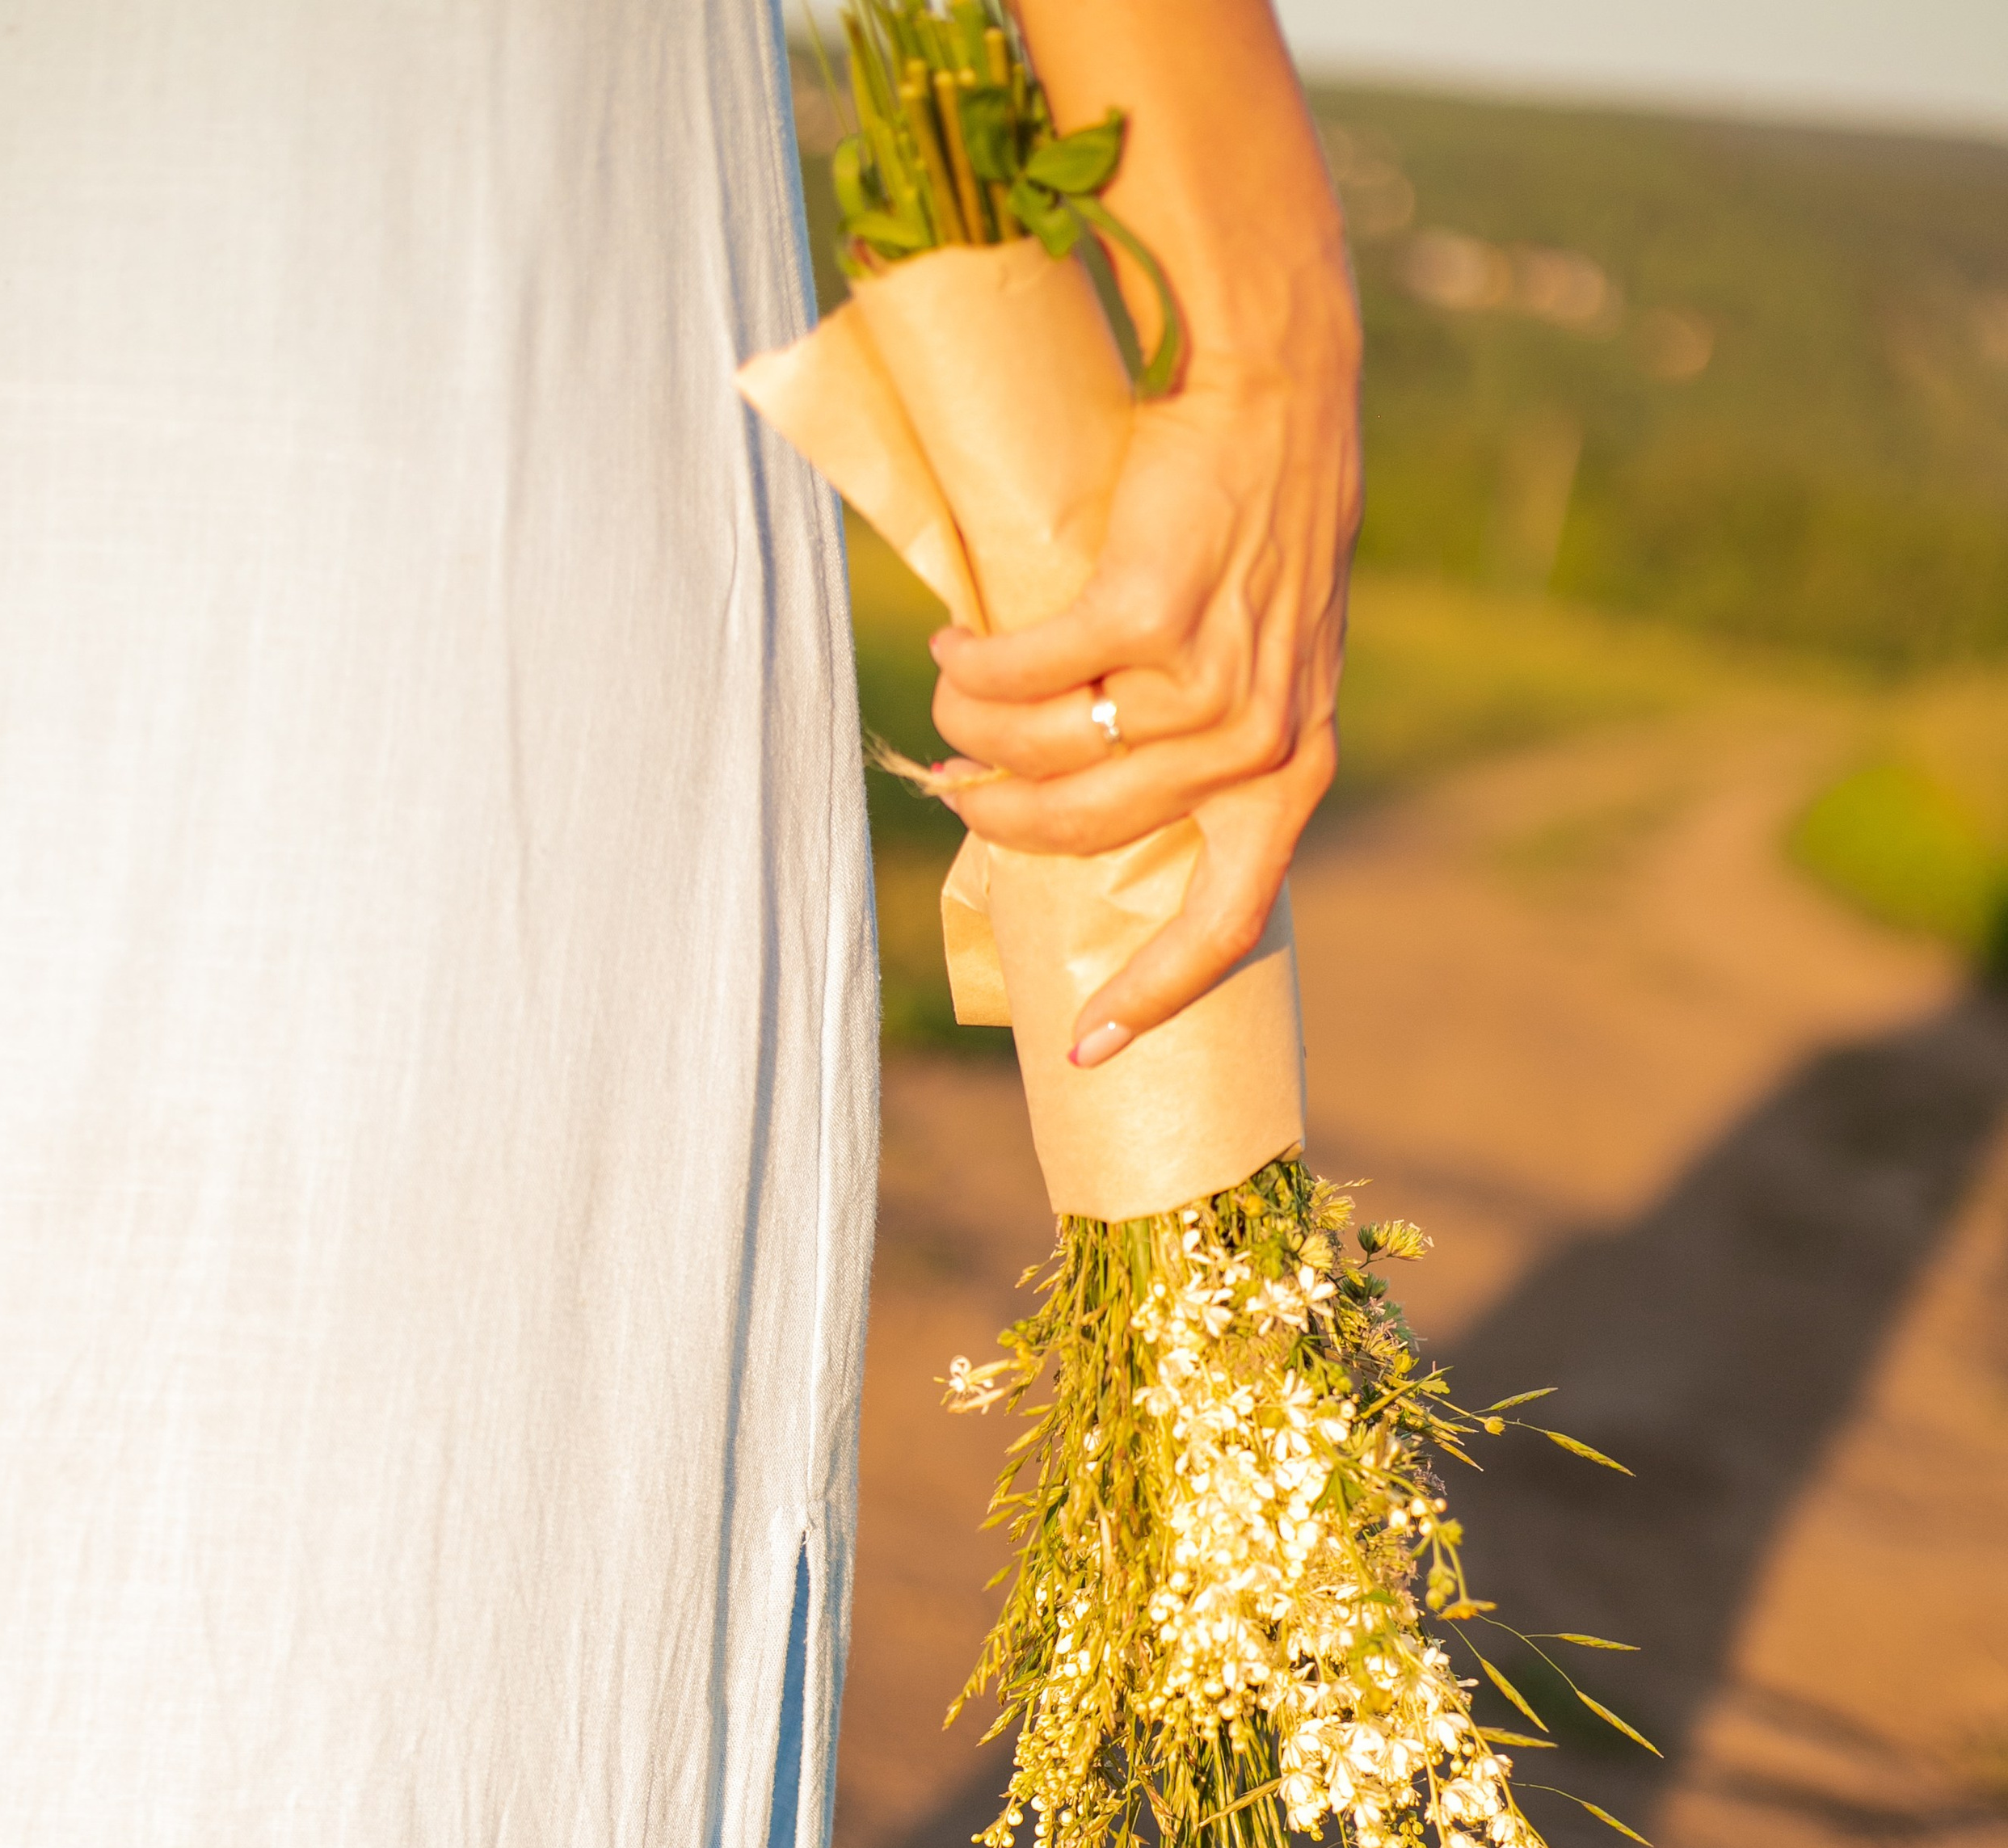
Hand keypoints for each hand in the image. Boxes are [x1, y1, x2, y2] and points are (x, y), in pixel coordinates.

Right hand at [930, 319, 1360, 1061]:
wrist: (1279, 399)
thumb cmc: (1261, 530)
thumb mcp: (1271, 663)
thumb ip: (1218, 744)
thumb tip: (1099, 813)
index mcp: (1293, 776)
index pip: (1224, 922)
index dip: (1150, 994)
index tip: (1088, 1049)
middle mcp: (1255, 743)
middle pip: (1083, 833)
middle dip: (999, 815)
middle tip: (963, 785)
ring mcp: (1203, 682)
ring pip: (1040, 749)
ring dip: (971, 730)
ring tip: (954, 695)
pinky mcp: (1146, 612)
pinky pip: (1021, 670)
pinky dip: (972, 665)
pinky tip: (957, 645)